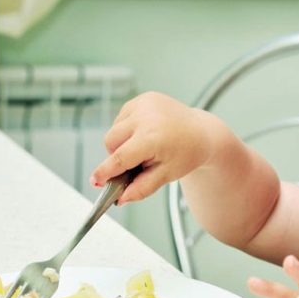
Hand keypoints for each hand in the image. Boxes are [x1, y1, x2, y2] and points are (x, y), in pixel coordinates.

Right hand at [90, 92, 224, 203]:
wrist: (202, 133)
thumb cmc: (187, 154)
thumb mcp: (166, 175)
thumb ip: (142, 188)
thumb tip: (121, 198)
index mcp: (153, 137)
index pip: (120, 157)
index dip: (105, 171)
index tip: (96, 181)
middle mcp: (147, 117)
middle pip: (111, 142)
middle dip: (117, 156)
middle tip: (136, 164)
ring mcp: (144, 104)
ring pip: (114, 130)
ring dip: (122, 142)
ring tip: (145, 147)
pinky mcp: (143, 98)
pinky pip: (122, 118)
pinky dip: (128, 129)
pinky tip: (145, 133)